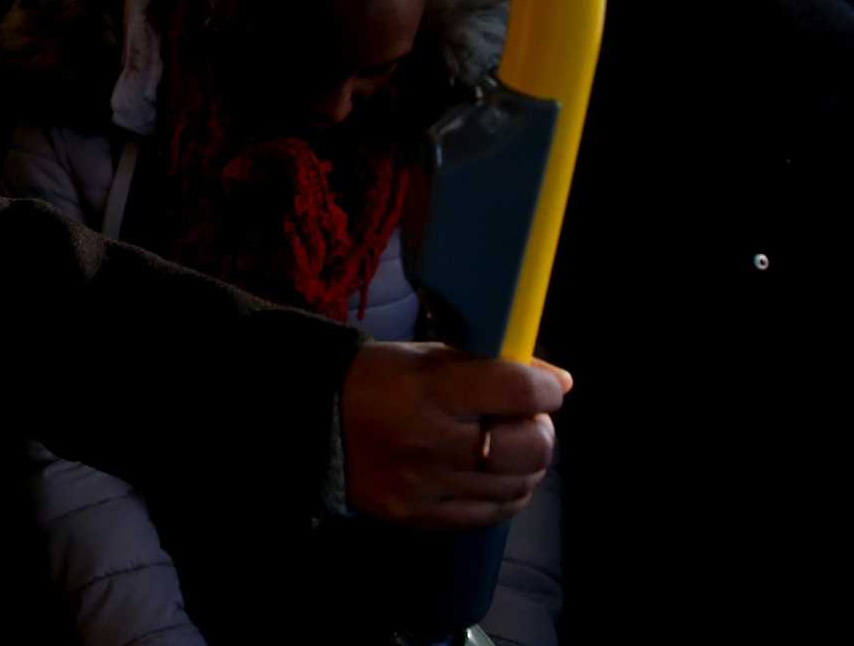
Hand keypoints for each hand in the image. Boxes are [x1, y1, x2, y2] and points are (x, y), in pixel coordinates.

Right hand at [341, 341, 568, 529]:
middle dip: (542, 429)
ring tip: (513, 448)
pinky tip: (497, 476)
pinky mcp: (419, 516)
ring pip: (516, 485)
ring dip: (528, 464)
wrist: (312, 422)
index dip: (546, 390)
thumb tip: (560, 383)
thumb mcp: (425, 357)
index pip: (518, 390)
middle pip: (529, 446)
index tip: (547, 389)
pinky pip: (489, 513)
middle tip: (529, 420)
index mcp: (431, 389)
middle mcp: (432, 440)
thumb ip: (490, 367)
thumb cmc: (374, 380)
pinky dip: (507, 495)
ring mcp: (426, 484)